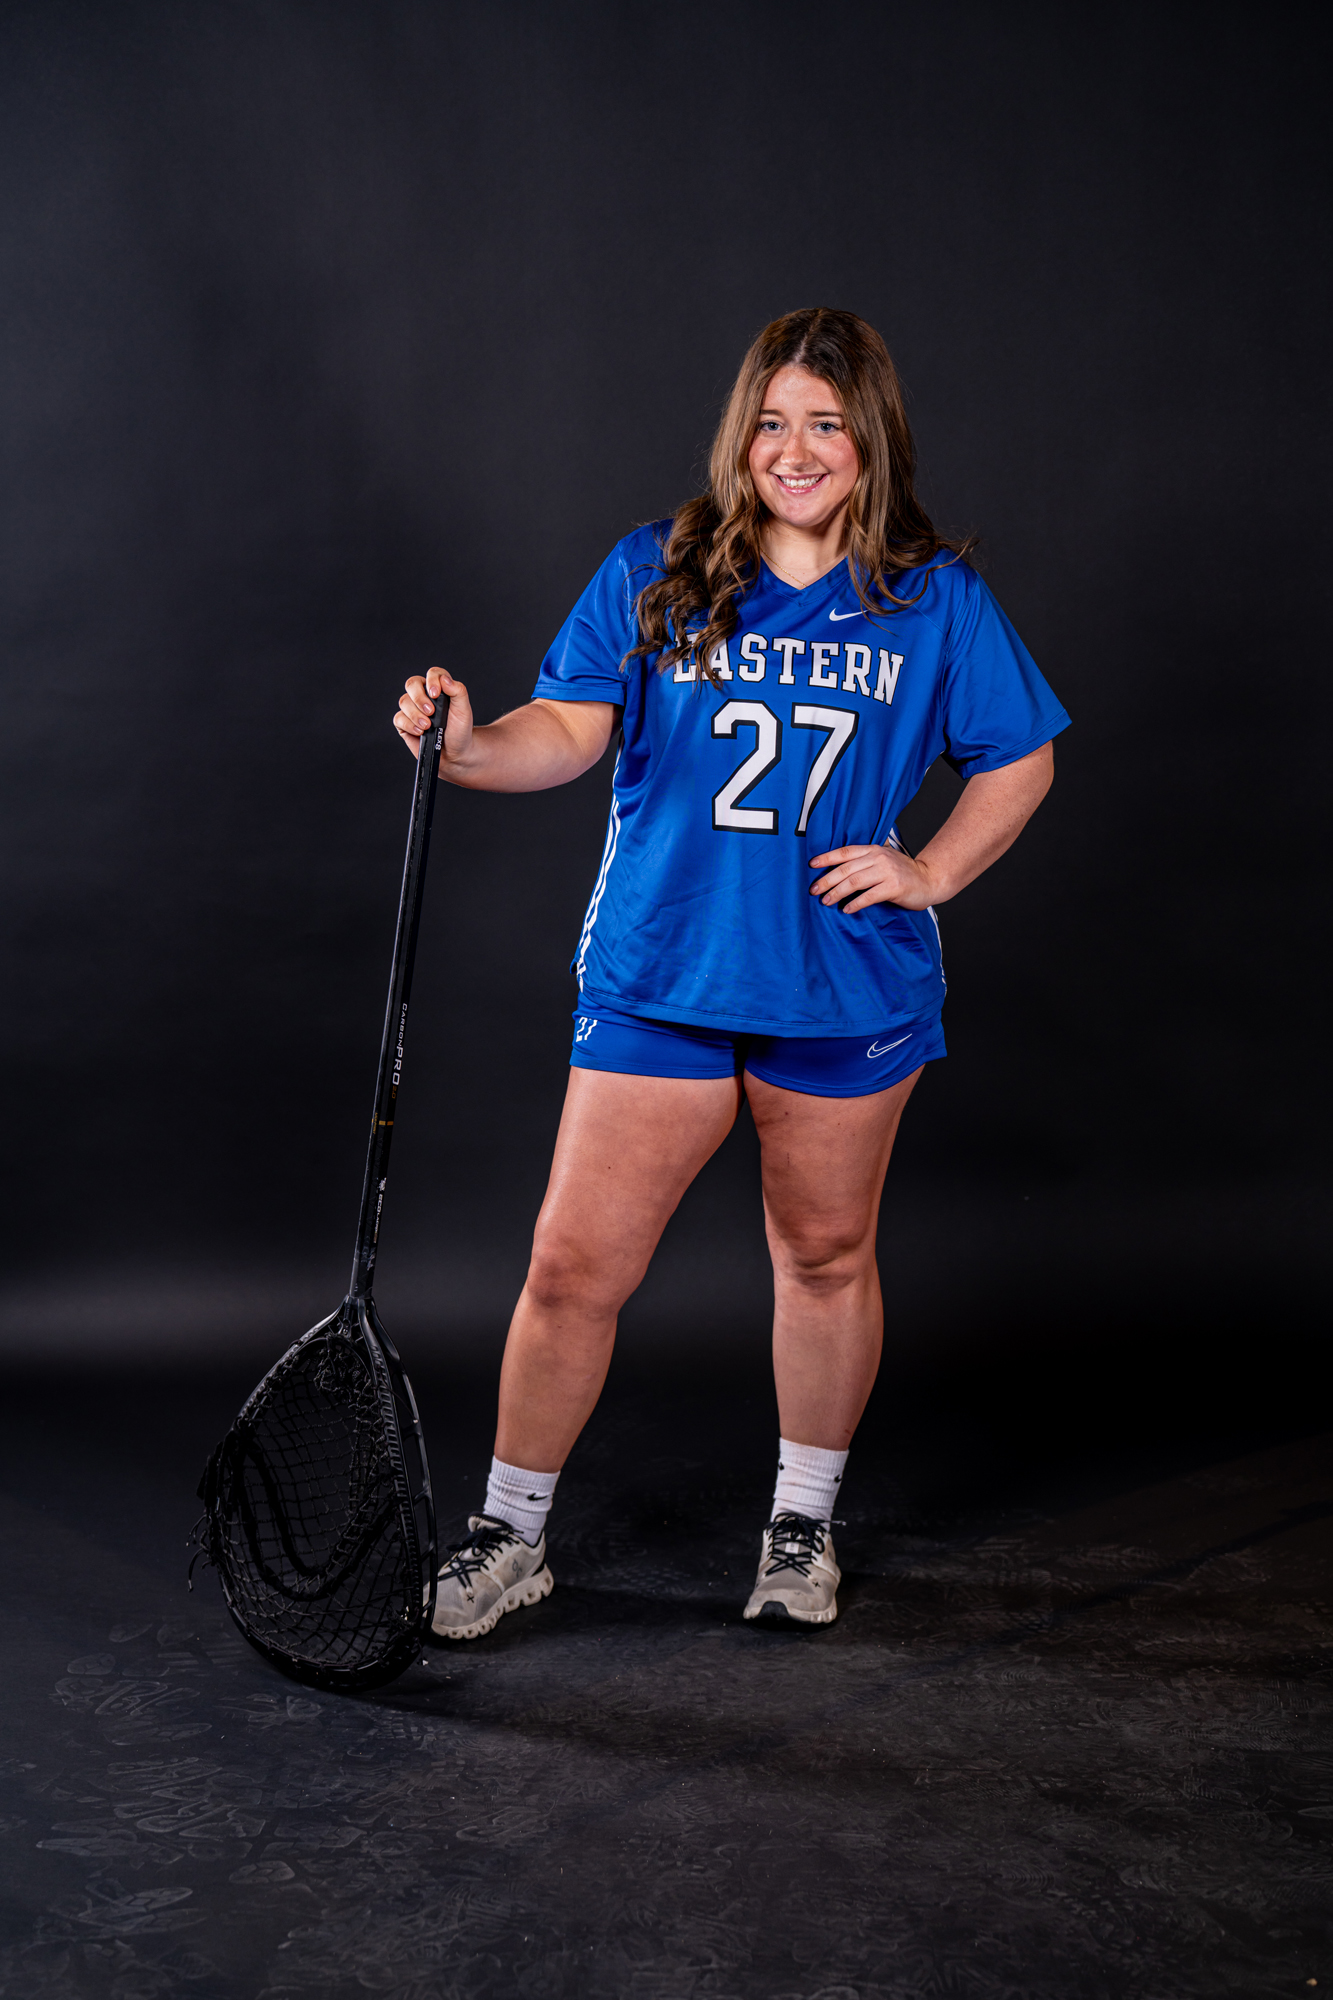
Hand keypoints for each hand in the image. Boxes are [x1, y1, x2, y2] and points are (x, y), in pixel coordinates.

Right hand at [394, 668, 474, 772]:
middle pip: (412, 684)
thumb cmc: (460, 730)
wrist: (455, 753)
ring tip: (428, 726)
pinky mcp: (404, 723)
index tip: (436, 694)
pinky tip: (420, 731)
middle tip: (431, 712)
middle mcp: (424, 696)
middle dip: (419, 698)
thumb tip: (443, 680)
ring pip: (404, 701)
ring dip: (415, 714)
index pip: (432, 674)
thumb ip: (458, 691)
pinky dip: (409, 724)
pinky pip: (399, 718)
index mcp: (439, 688)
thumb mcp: (464, 710)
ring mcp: (413, 709)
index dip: (432, 680)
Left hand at [808, 843, 935, 913]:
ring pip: (855, 882)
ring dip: (837, 892)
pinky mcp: (894, 887)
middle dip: (827, 880)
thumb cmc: (903, 873)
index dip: (827, 858)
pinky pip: (869, 896)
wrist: (930, 880)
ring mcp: (887, 872)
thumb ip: (865, 861)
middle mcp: (879, 858)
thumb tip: (838, 871)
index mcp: (873, 850)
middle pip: (846, 869)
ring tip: (826, 901)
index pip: (845, 852)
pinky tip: (846, 909)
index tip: (811, 865)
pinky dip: (855, 903)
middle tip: (813, 890)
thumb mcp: (883, 860)